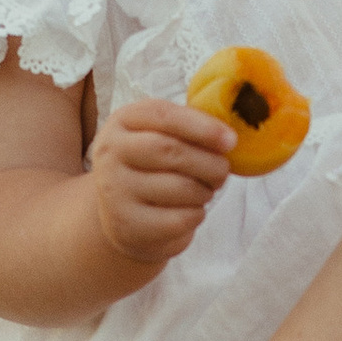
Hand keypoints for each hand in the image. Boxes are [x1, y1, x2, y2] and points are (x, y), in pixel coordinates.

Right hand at [90, 98, 235, 269]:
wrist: (122, 215)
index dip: (202, 127)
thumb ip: (188, 127)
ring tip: (204, 191)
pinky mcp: (127, 225)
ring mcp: (115, 191)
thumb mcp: (159, 136)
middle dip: (208, 162)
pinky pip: (179, 219)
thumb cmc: (152, 168)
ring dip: (205, 191)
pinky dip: (196, 214)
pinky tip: (191, 210)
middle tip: (223, 171)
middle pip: (170, 151)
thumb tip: (229, 135)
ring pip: (179, 187)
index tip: (231, 140)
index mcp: (122, 122)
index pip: (162, 116)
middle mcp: (111, 154)